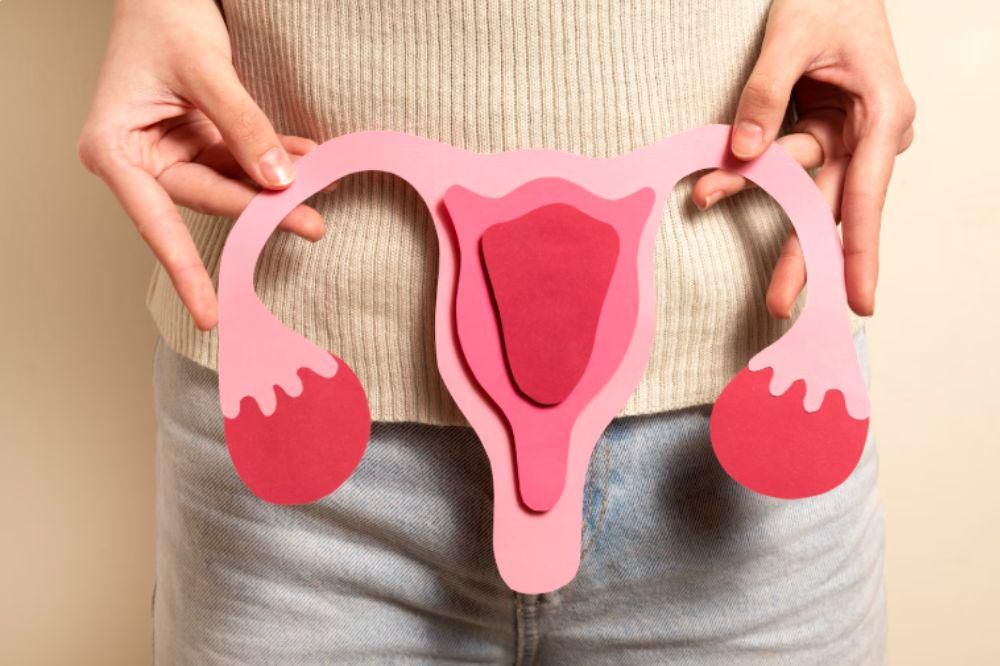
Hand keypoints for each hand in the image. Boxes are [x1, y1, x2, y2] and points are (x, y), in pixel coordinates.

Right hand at [78, 0, 325, 329]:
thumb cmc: (163, 19)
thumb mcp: (203, 69)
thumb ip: (241, 125)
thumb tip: (278, 181)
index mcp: (113, 148)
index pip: (155, 220)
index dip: (185, 269)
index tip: (209, 312)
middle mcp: (138, 159)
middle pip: (204, 198)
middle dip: (259, 213)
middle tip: (310, 225)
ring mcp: (172, 153)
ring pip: (230, 184)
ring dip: (276, 186)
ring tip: (319, 191)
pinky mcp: (200, 143)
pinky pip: (242, 160)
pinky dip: (274, 160)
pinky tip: (306, 161)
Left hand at [693, 0, 914, 317]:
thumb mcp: (791, 37)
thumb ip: (765, 94)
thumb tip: (743, 152)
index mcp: (883, 112)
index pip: (867, 192)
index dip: (861, 250)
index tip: (859, 297)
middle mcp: (872, 134)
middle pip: (834, 207)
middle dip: (802, 255)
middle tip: (778, 303)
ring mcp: (849, 137)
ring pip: (801, 184)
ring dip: (753, 192)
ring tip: (706, 196)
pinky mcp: (825, 134)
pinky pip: (788, 164)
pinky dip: (754, 173)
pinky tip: (720, 182)